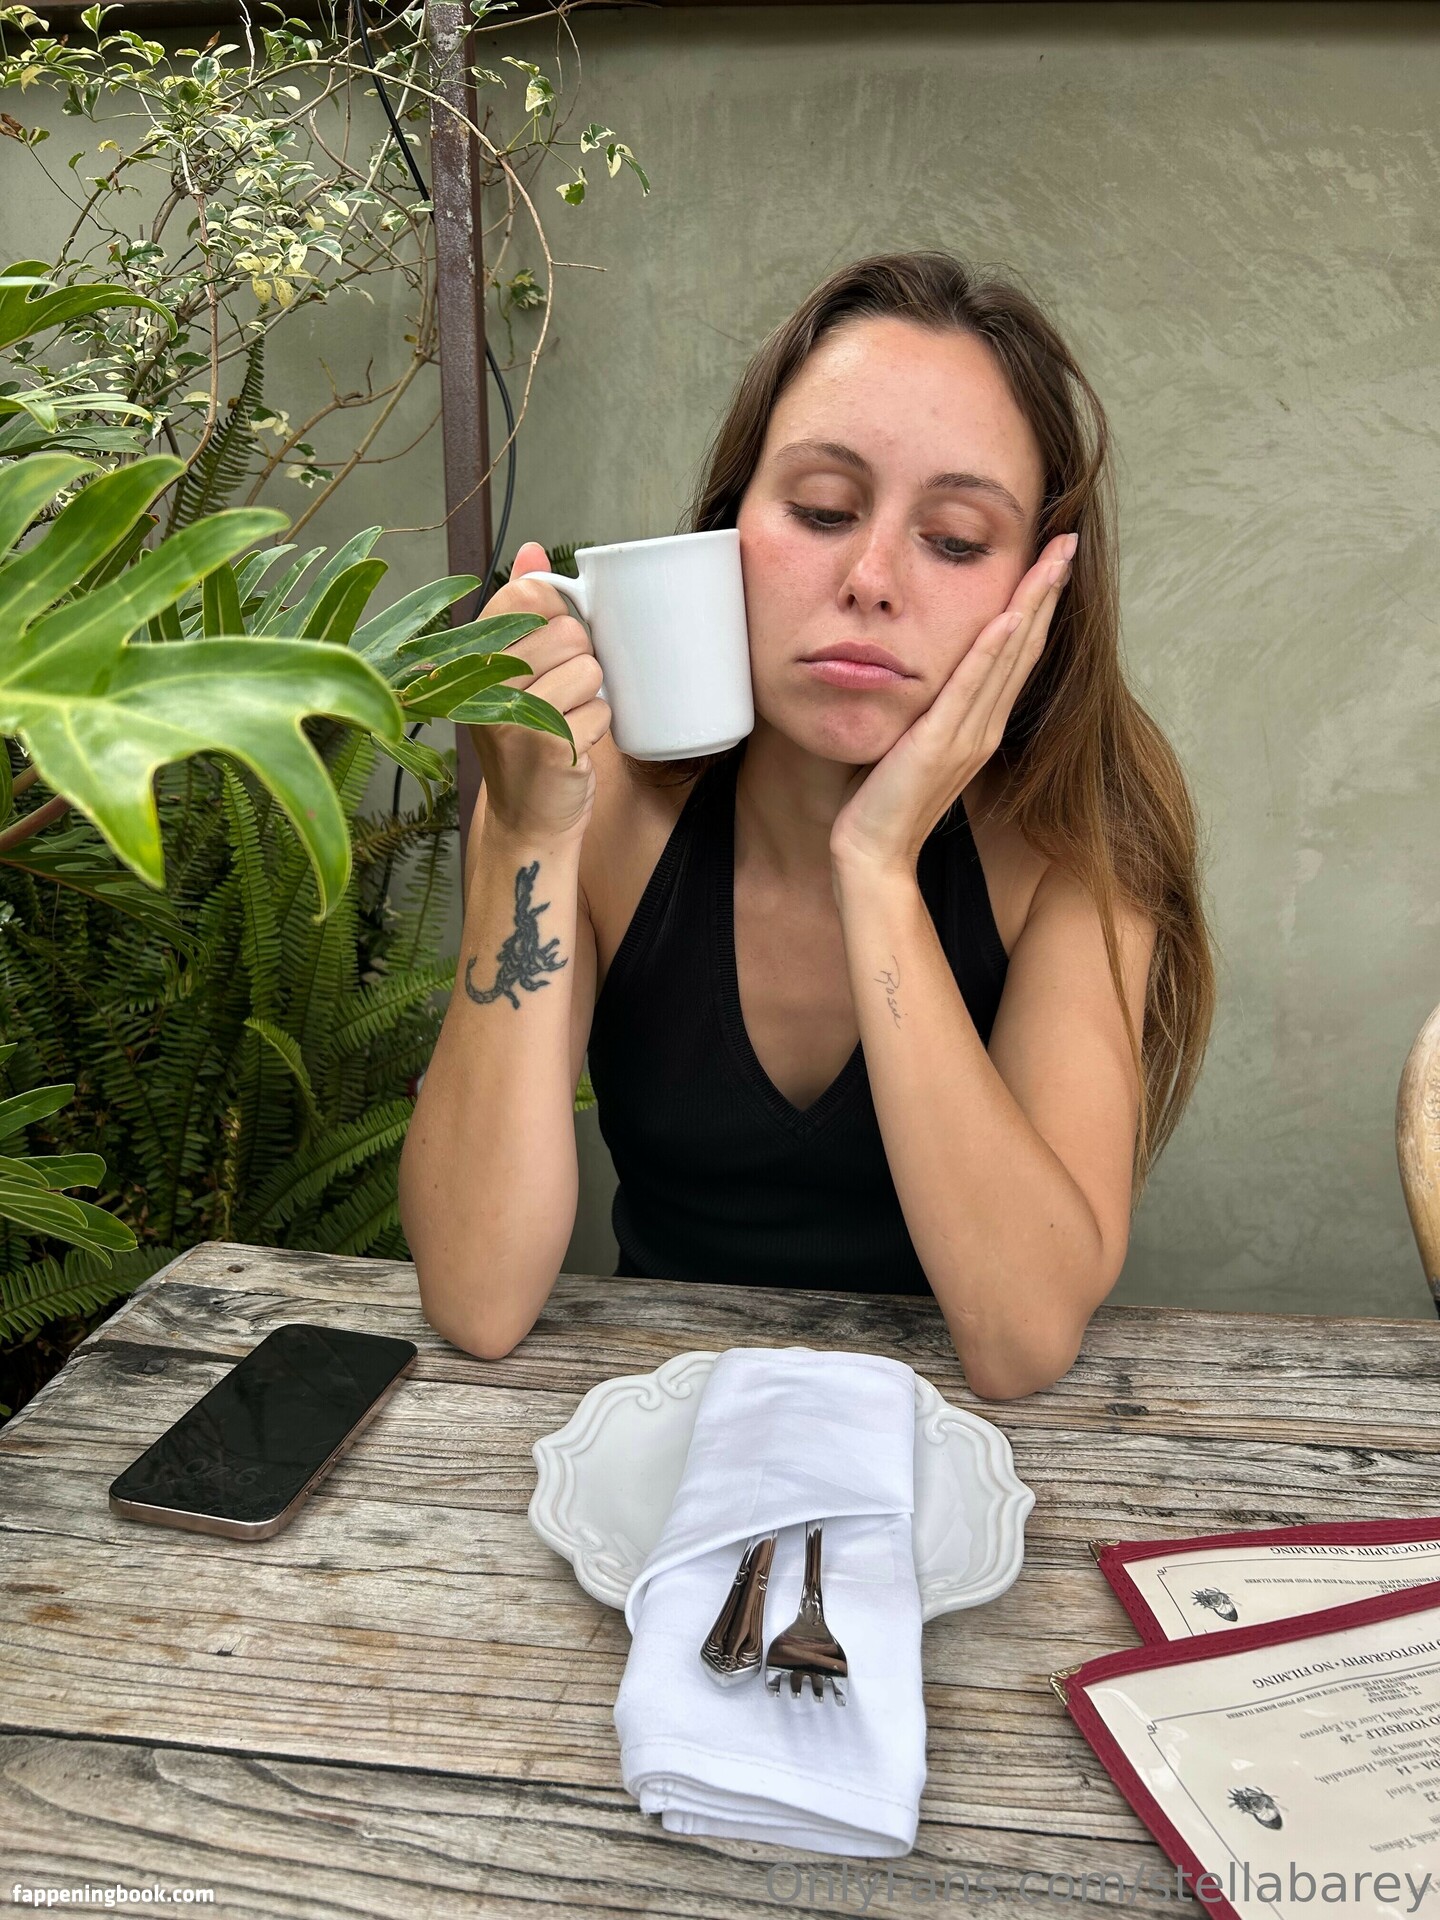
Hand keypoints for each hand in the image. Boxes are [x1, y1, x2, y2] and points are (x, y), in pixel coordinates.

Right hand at [468, 540, 610, 846]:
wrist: (526, 819)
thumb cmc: (526, 739)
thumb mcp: (515, 670)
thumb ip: (524, 608)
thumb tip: (534, 549)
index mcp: (473, 653)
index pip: (530, 595)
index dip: (557, 617)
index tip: (548, 651)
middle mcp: (481, 680)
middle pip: (570, 632)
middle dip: (580, 662)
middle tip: (558, 696)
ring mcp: (511, 714)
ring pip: (590, 669)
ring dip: (591, 697)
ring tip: (565, 720)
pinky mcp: (546, 744)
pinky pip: (601, 711)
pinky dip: (597, 730)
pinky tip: (572, 746)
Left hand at [829, 531, 1076, 875]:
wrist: (875, 852)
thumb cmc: (887, 798)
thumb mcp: (916, 741)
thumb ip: (933, 708)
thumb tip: (931, 671)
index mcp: (982, 724)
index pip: (1018, 653)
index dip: (1038, 605)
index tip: (1052, 560)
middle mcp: (985, 726)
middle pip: (1026, 646)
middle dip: (1047, 591)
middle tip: (1067, 541)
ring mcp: (968, 736)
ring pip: (1009, 658)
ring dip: (1032, 605)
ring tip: (1052, 561)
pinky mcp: (940, 745)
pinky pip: (970, 689)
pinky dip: (992, 651)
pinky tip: (1009, 616)